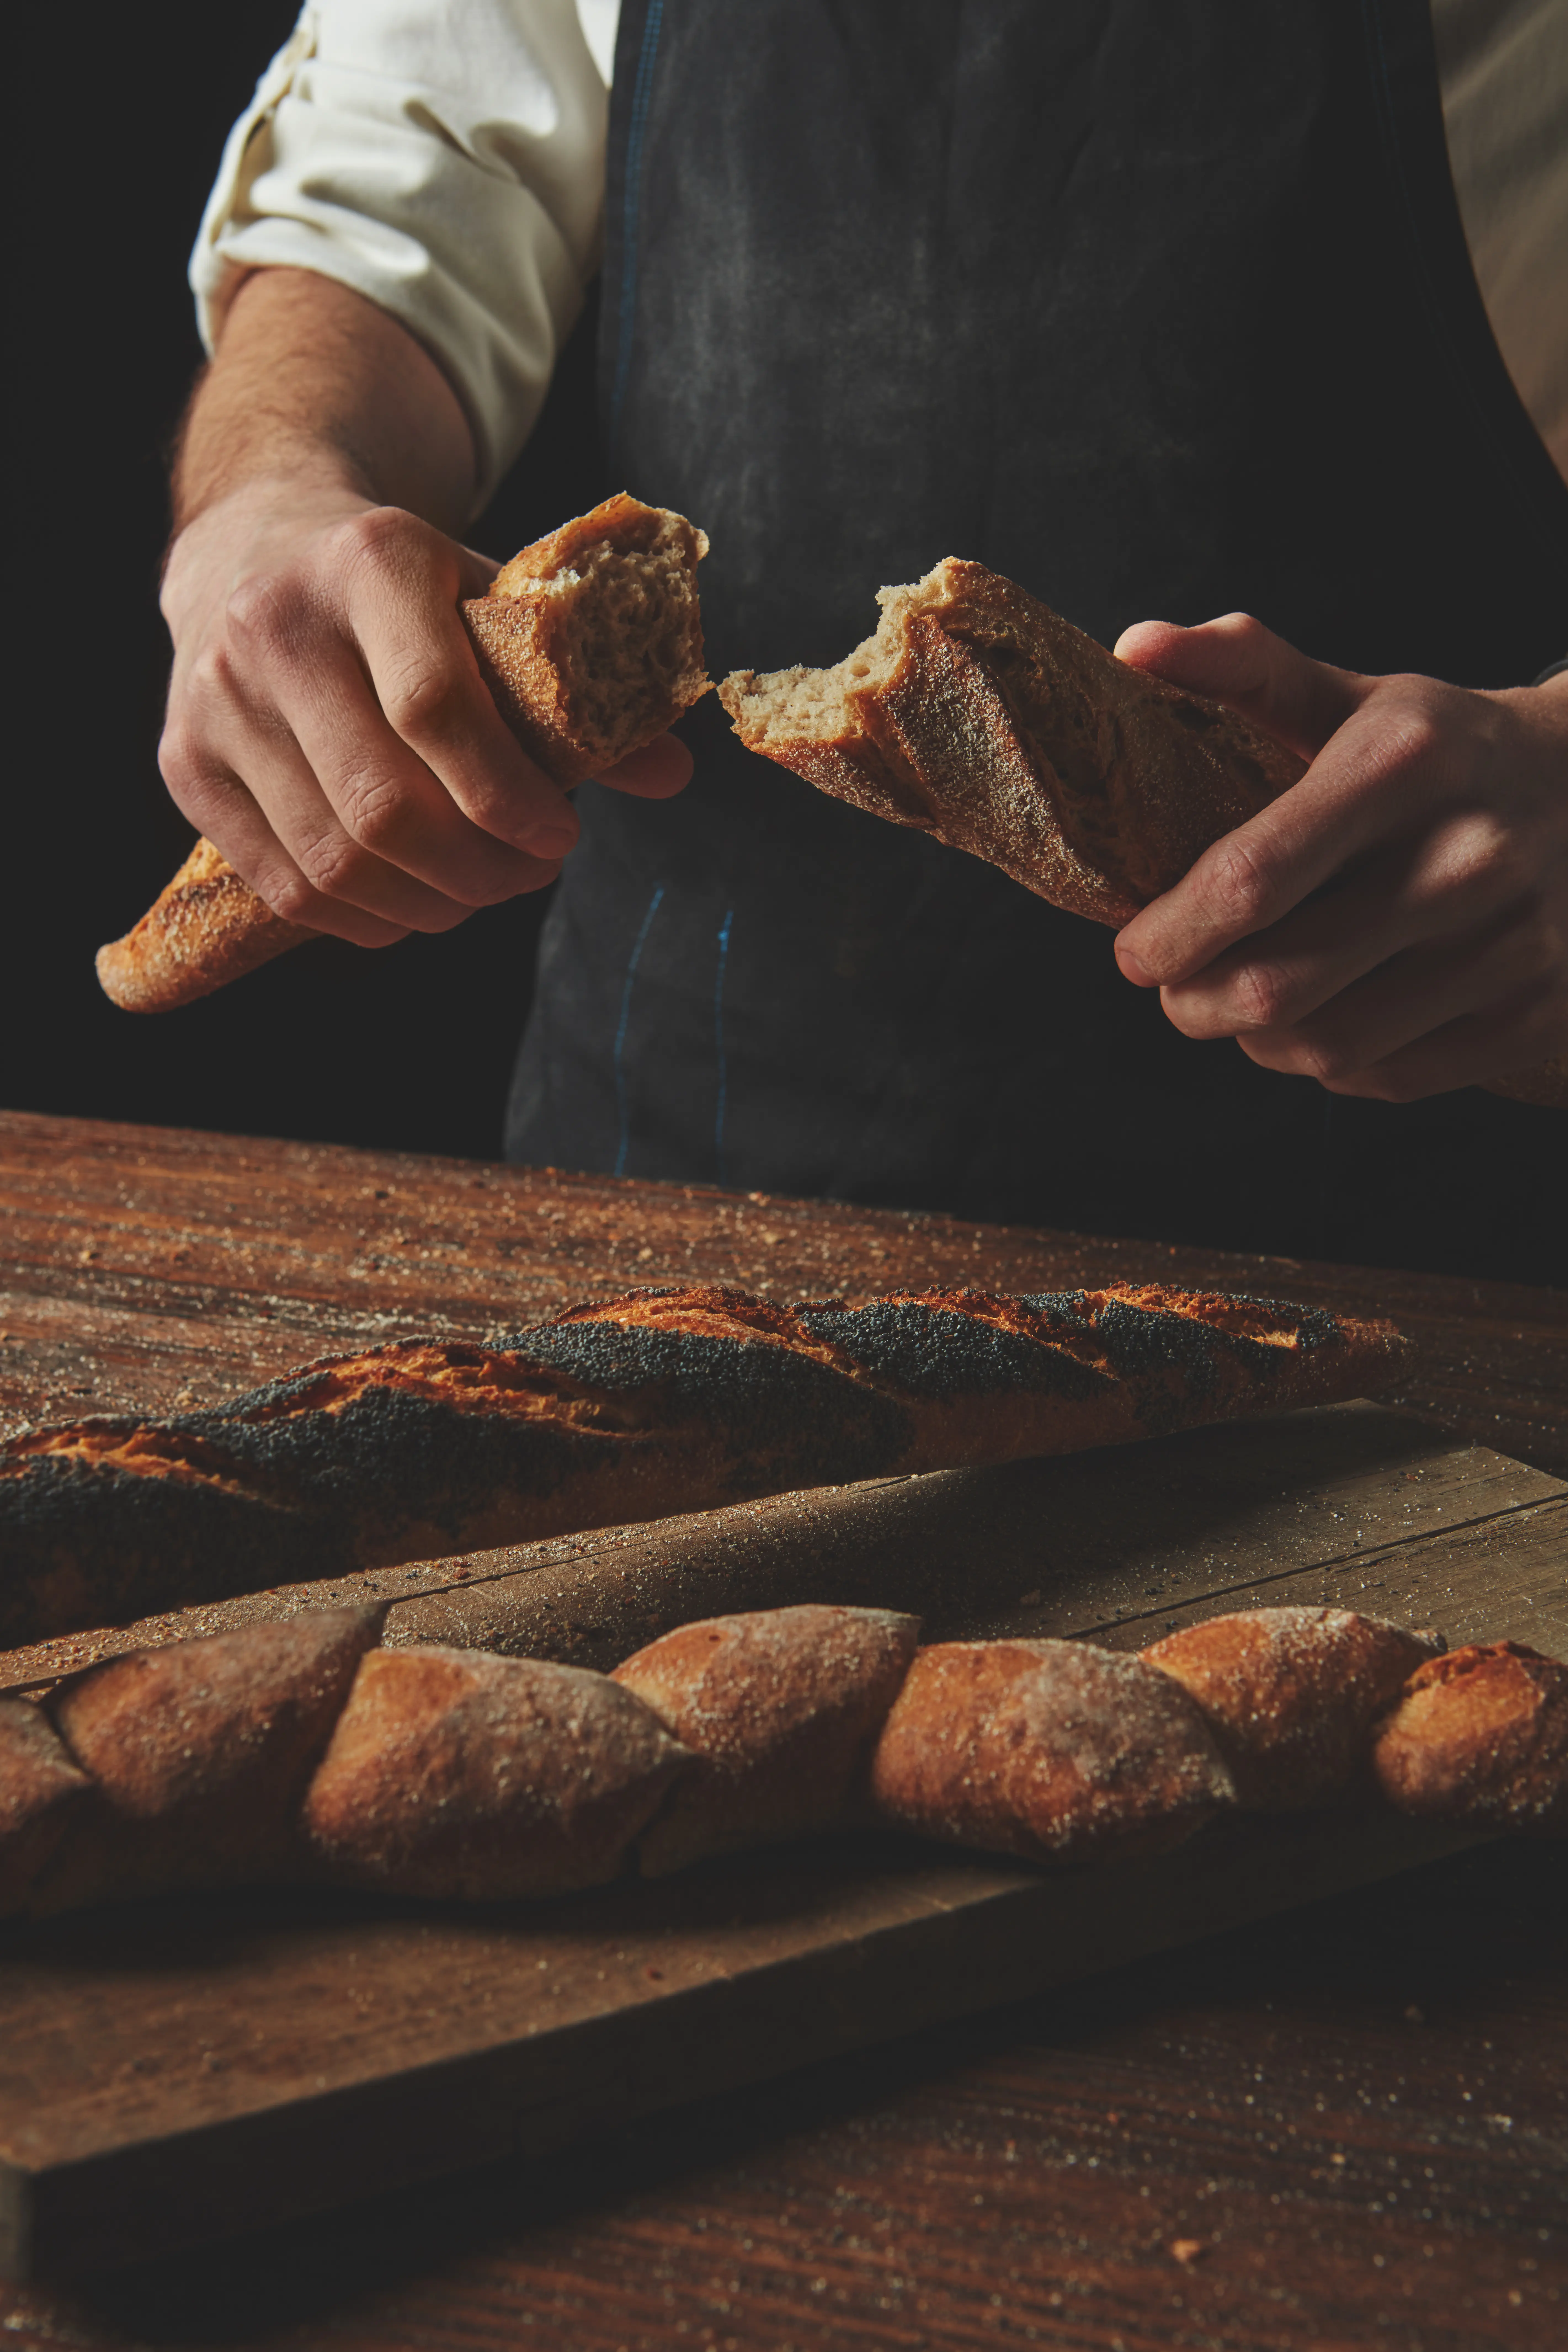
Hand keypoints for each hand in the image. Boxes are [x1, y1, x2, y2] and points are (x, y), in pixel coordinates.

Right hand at [159, 481, 692, 947]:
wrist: (255, 543)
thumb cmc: (404, 590)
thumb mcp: (491, 601)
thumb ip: (579, 686)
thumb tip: (676, 771)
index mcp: (370, 563)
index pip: (437, 711)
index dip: (509, 798)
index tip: (562, 839)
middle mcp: (277, 624)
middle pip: (385, 806)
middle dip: (478, 871)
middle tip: (529, 877)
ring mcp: (217, 699)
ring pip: (335, 861)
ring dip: (427, 906)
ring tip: (480, 892)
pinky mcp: (184, 762)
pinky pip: (284, 885)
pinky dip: (362, 919)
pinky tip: (413, 907)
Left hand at [1110, 614, 1567, 1097]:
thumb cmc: (1442, 749)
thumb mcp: (1354, 695)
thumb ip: (1243, 668)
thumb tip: (1136, 647)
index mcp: (1407, 760)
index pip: (1250, 879)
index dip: (1171, 934)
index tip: (1135, 950)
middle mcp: (1466, 855)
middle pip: (1275, 984)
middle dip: (1193, 1002)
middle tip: (1175, 988)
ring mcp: (1509, 943)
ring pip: (1323, 1045)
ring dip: (1253, 1041)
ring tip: (1242, 1003)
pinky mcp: (1532, 1013)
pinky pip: (1386, 1076)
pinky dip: (1329, 1063)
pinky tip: (1322, 1021)